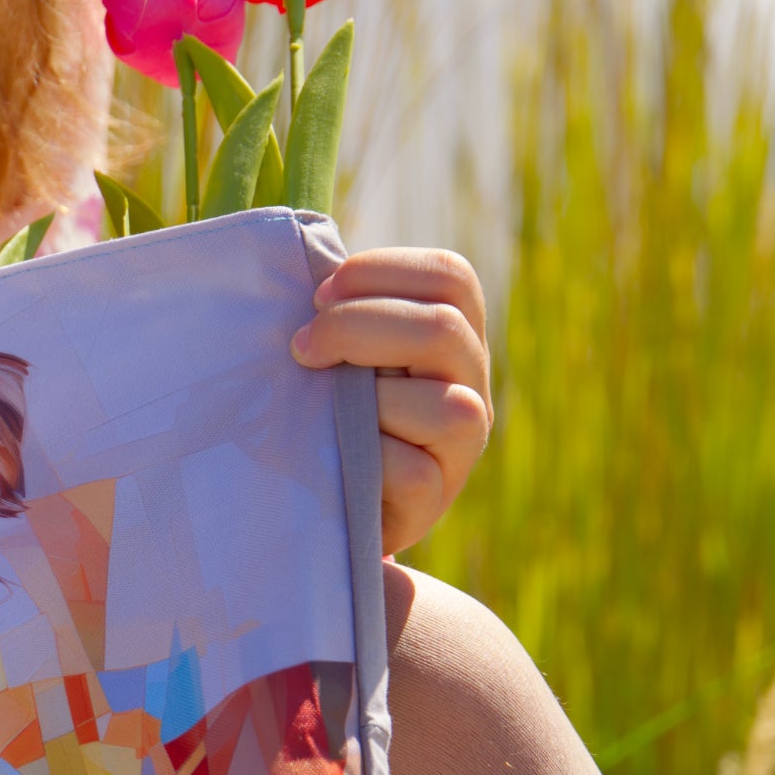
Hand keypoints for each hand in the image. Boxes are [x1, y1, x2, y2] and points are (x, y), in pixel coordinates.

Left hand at [290, 247, 491, 555]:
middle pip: (445, 328)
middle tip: (303, 348)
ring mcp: (462, 446)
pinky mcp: (434, 500)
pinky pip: (411, 471)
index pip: (450, 276)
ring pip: (447, 406)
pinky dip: (364, 458)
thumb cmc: (322, 413)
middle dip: (357, 326)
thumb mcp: (338, 355)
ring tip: (322, 409)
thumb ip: (342, 315)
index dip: (381, 271)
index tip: (319, 295)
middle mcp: (471, 385)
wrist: (318, 505)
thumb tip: (309, 269)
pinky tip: (331, 458)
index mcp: (452, 337)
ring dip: (366, 400)